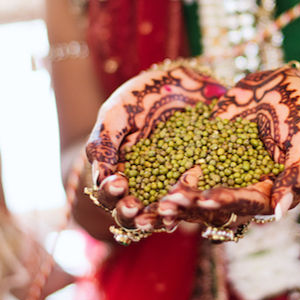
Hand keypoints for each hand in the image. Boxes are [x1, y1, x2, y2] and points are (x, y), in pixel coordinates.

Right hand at [85, 62, 224, 234]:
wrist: (184, 82)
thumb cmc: (142, 98)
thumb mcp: (117, 113)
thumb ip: (103, 142)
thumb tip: (98, 178)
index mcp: (119, 176)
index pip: (110, 196)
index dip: (110, 194)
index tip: (117, 183)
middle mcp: (145, 189)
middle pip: (134, 214)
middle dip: (131, 213)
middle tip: (134, 206)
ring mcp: (173, 189)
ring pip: (165, 214)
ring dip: (162, 218)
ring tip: (164, 214)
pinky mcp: (201, 184)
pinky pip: (197, 201)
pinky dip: (196, 205)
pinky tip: (196, 203)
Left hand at [157, 67, 299, 231]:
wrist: (286, 88)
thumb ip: (297, 176)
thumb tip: (281, 211)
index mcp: (269, 193)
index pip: (247, 203)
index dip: (227, 201)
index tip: (206, 199)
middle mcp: (243, 189)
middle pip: (216, 205)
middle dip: (192, 206)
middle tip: (167, 206)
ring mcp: (223, 173)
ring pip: (196, 191)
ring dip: (176, 198)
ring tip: (154, 202)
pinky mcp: (206, 155)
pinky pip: (185, 167)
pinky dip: (168, 173)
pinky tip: (147, 176)